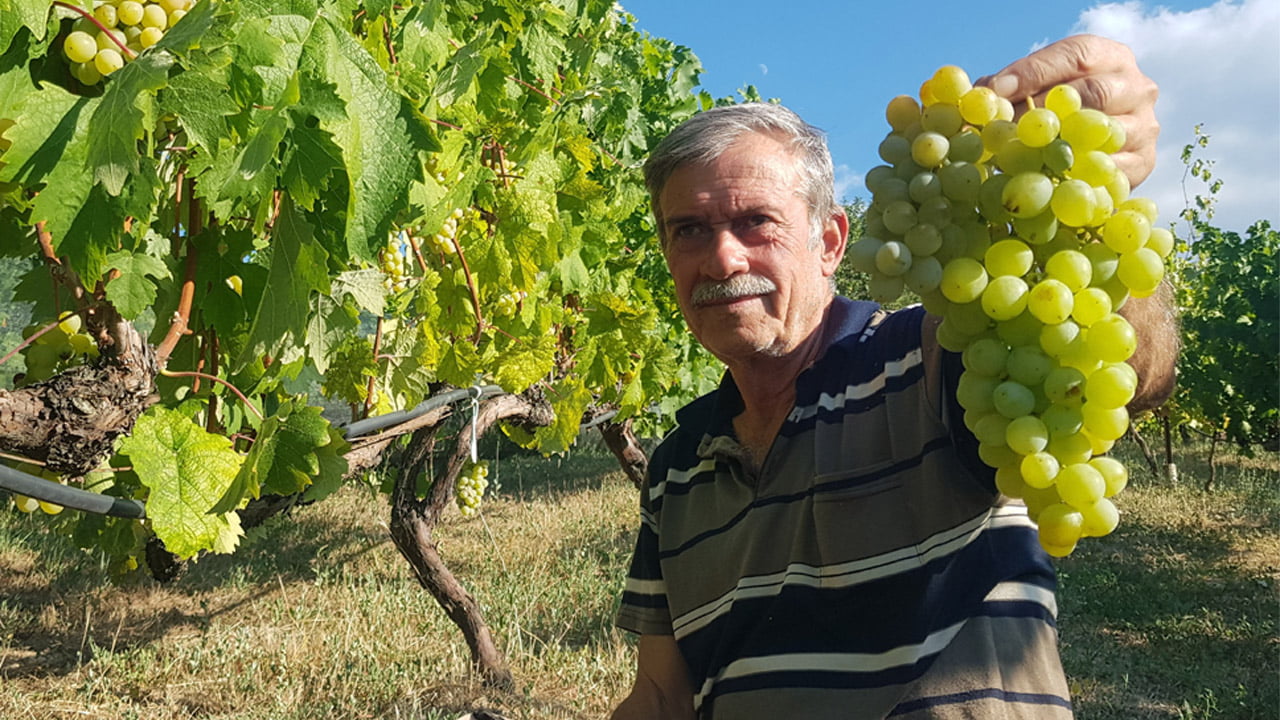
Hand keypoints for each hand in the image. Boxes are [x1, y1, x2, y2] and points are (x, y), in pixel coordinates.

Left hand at [978, 34, 1159, 187]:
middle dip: (1048, 111)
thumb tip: (981, 98)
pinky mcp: (1144, 161)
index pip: (1075, 55)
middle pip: (1095, 92)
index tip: (998, 90)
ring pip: (1106, 133)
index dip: (1034, 71)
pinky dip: (1077, 176)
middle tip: (1009, 130)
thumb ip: (1008, 88)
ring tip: (1023, 158)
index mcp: (1108, 56)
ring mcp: (1145, 124)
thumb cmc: (1054, 109)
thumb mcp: (1035, 89)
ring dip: (1062, 147)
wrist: (1097, 147)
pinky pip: (1112, 171)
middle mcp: (1135, 85)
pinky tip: (1048, 180)